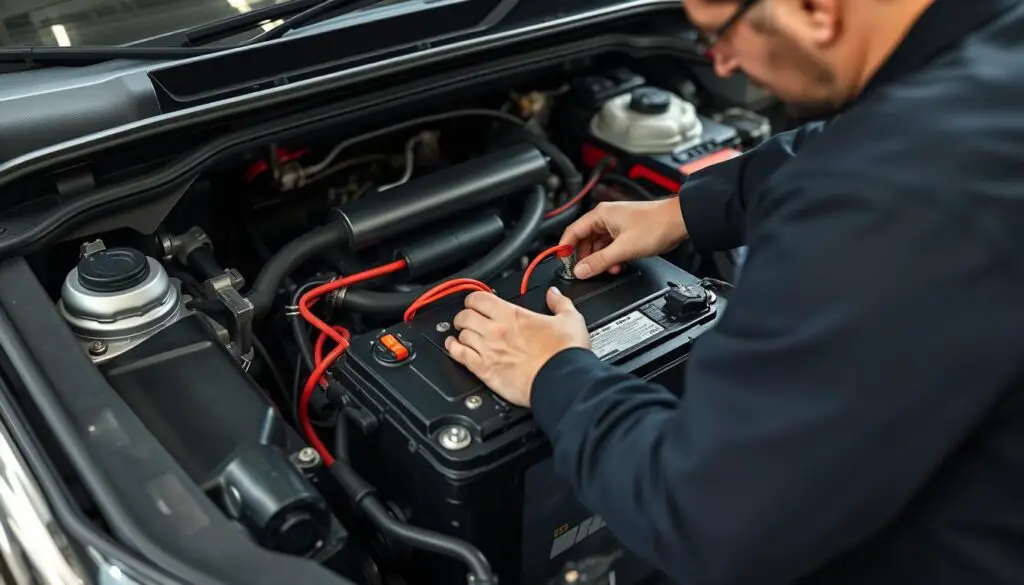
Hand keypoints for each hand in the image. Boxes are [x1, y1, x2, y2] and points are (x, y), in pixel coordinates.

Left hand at [445, 287, 589, 406]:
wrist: (562, 381)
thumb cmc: (565, 354)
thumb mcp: (570, 319)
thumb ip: (559, 303)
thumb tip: (554, 294)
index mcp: (512, 314)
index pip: (479, 298)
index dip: (475, 299)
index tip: (478, 303)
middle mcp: (495, 330)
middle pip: (464, 315)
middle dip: (465, 315)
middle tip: (468, 318)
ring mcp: (488, 350)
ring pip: (461, 335)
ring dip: (461, 333)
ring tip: (463, 334)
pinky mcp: (485, 370)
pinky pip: (459, 356)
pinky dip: (453, 349)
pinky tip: (453, 347)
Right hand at [559, 197, 687, 278]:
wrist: (679, 222)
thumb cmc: (656, 226)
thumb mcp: (623, 249)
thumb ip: (599, 261)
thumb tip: (580, 270)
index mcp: (600, 215)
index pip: (573, 232)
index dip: (565, 248)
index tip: (563, 263)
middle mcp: (606, 218)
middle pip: (584, 240)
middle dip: (585, 258)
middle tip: (586, 272)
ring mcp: (616, 225)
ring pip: (598, 245)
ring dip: (601, 260)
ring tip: (607, 269)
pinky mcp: (625, 232)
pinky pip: (610, 246)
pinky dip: (611, 257)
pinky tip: (618, 265)